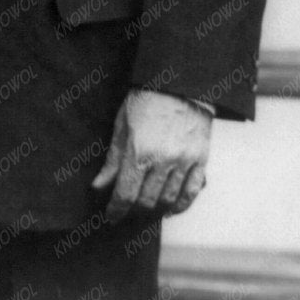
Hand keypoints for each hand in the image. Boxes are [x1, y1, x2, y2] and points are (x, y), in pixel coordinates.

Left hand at [91, 90, 210, 222]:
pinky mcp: (200, 159)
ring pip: (169, 200)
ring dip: (156, 209)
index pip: (125, 194)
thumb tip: (98, 185)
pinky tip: (171, 208)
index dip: (116, 210)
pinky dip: (181, 205)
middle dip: (134, 210)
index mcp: (139, 151)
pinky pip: (192, 192)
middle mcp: (163, 160)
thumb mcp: (122, 125)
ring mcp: (184, 161)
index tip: (111, 216)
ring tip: (146, 209)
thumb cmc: (146, 100)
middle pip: (147, 201)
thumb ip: (112, 160)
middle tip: (127, 210)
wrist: (179, 82)